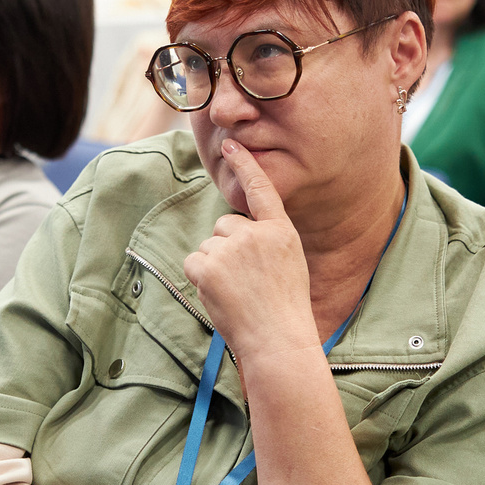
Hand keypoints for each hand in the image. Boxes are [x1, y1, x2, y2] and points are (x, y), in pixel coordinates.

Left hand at [182, 138, 316, 361]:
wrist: (277, 339)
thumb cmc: (285, 308)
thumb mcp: (290, 263)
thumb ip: (266, 240)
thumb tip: (233, 230)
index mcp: (280, 231)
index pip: (262, 190)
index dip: (245, 165)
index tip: (231, 145)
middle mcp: (256, 234)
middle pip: (226, 225)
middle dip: (228, 248)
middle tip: (247, 281)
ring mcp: (231, 249)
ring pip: (209, 246)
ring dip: (215, 266)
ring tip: (238, 292)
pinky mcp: (208, 266)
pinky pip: (195, 262)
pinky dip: (201, 277)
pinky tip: (221, 294)